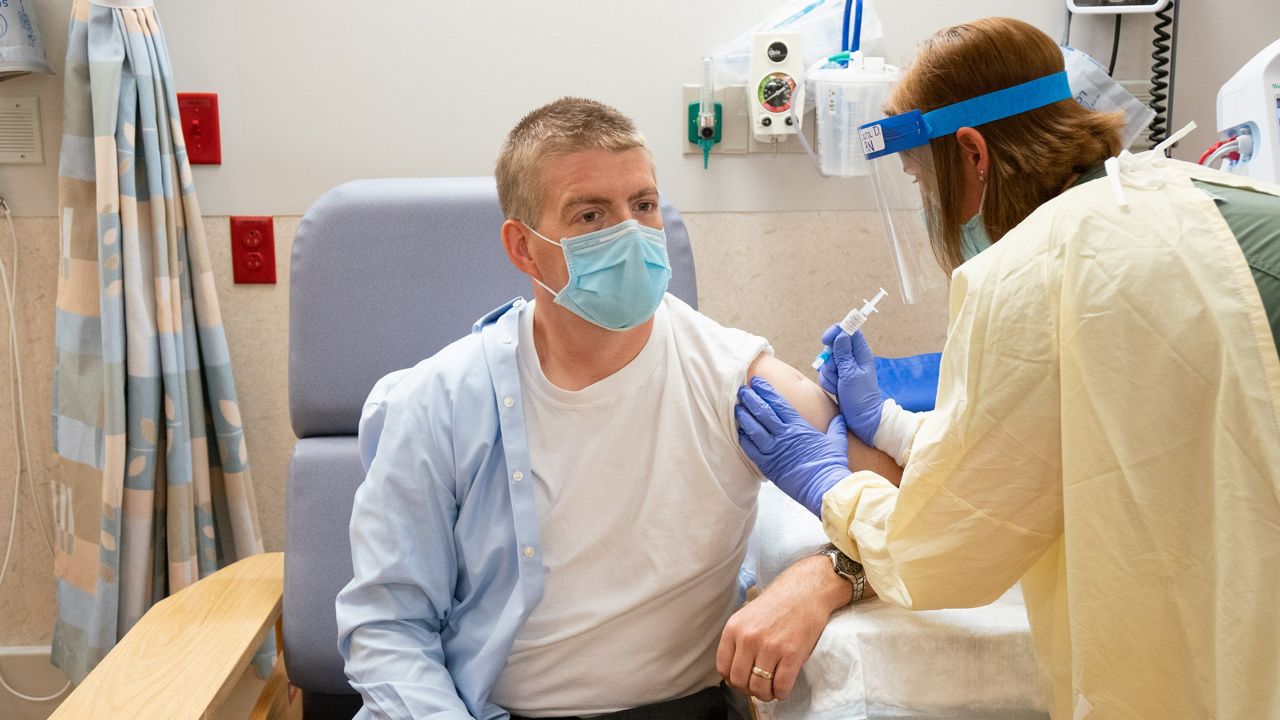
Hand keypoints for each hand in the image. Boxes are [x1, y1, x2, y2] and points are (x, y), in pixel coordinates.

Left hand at [717, 556, 840, 701]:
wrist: (805, 591)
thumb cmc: (778, 604)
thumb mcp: (747, 616)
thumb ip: (738, 640)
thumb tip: (734, 672)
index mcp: (733, 629)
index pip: (723, 668)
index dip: (733, 680)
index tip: (743, 679)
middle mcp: (748, 638)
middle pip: (739, 681)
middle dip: (748, 689)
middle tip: (759, 685)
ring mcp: (770, 647)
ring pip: (759, 688)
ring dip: (765, 694)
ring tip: (771, 688)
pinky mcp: (791, 654)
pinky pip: (781, 687)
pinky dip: (781, 693)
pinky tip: (783, 687)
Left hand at [736, 377, 849, 515]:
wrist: (824, 488)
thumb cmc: (831, 464)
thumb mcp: (837, 440)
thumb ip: (836, 426)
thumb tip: (839, 418)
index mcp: (798, 426)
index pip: (777, 402)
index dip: (765, 390)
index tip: (758, 382)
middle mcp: (783, 435)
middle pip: (761, 411)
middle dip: (750, 398)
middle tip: (742, 390)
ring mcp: (773, 451)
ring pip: (752, 428)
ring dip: (744, 416)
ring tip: (738, 407)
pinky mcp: (768, 466)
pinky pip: (750, 449)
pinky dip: (744, 439)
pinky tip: (741, 432)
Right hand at [818, 326, 883, 446]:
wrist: (862, 418)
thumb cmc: (861, 396)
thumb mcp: (850, 374)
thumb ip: (843, 354)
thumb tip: (841, 334)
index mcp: (861, 353)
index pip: (849, 331)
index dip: (836, 332)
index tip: (826, 340)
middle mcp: (853, 359)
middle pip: (833, 346)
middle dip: (830, 359)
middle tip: (837, 370)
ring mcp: (845, 369)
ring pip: (827, 362)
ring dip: (829, 374)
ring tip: (839, 384)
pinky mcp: (838, 379)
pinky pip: (825, 374)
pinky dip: (827, 382)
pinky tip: (836, 390)